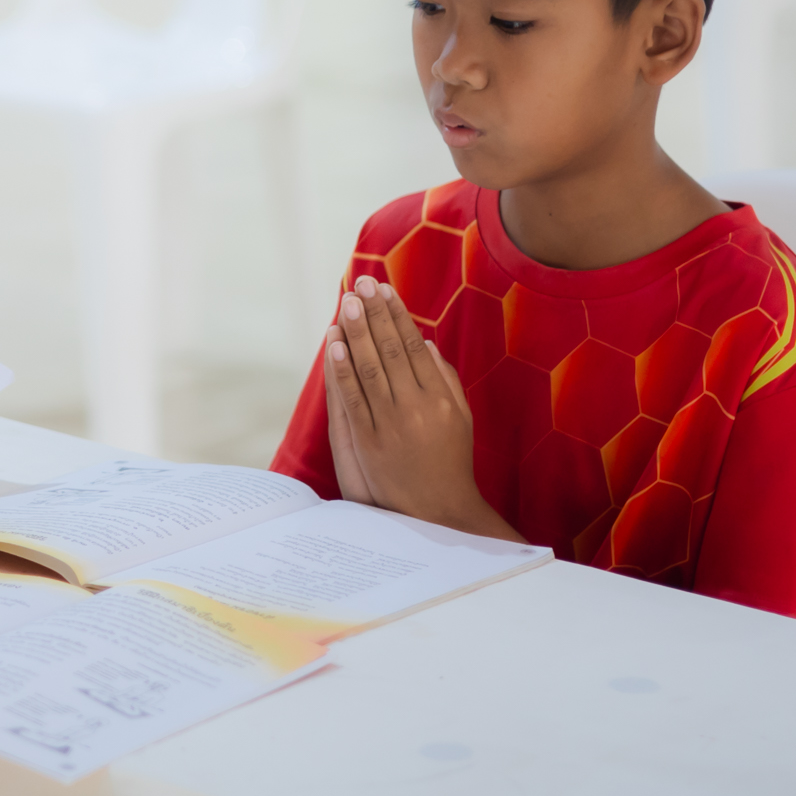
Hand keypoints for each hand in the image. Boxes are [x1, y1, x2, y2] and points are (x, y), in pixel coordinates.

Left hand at [324, 276, 522, 541]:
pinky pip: (353, 400)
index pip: (413, 346)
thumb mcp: (460, 418)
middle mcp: (417, 407)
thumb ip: (445, 379)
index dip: (397, 315)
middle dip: (375, 313)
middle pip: (390, 350)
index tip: (385, 289)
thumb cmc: (451, 461)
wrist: (439, 512)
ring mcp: (391, 424)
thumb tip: (423, 342)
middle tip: (361, 283)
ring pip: (369, 369)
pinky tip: (335, 344)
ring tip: (348, 303)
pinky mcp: (369, 443)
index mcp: (440, 397)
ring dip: (356, 332)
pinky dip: (342, 371)